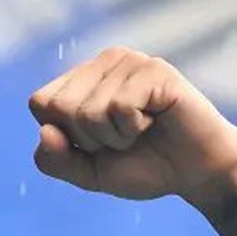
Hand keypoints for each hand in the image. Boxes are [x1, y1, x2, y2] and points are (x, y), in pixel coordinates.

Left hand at [27, 47, 236, 206]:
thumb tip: (44, 132)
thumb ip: (55, 161)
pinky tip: (155, 120)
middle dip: (89, 138)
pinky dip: (134, 127)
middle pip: (59, 106)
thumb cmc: (144, 166)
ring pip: (89, 111)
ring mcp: (129, 61)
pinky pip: (120, 107)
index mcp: (81, 80)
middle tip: (123, 138)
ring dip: (116, 136)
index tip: (97, 143)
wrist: (196, 173)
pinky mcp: (154, 69)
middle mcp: (103, 63)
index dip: (65, 136)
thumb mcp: (88, 174)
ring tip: (142, 130)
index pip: (40, 103)